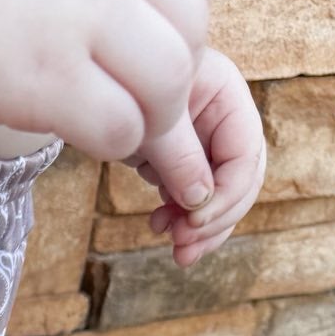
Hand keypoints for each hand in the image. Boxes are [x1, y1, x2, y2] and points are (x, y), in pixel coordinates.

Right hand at [0, 0, 216, 177]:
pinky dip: (116, 144)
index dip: (186, 11)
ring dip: (152, 116)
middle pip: (191, 28)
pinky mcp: (53, 80)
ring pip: (170, 83)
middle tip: (135, 96)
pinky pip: (123, 128)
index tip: (151, 37)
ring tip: (117, 122)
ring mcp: (87, 15)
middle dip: (172, 74)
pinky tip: (83, 135)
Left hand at [130, 48, 266, 265]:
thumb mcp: (150, 122)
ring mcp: (204, 142)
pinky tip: (160, 227)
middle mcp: (223, 118)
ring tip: (178, 250)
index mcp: (227, 95)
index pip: (245, 154)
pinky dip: (183, 219)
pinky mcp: (183, 160)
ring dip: (201, 228)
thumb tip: (200, 204)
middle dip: (216, 219)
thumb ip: (179, 156)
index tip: (194, 222)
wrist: (89, 85)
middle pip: (241, 180)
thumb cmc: (118, 87)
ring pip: (221, 195)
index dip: (227, 195)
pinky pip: (195, 198)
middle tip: (183, 246)